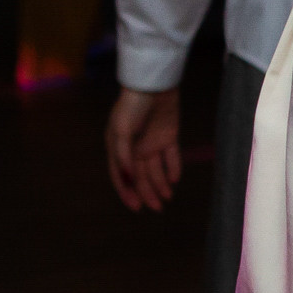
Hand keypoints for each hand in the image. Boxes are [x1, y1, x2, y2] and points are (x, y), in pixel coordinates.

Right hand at [106, 87, 182, 211]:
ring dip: (160, 184)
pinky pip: (171, 156)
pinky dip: (173, 167)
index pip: (121, 175)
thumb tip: (128, 179)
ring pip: (155, 168)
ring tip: (167, 198)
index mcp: (117, 146)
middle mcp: (133, 147)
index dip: (127, 192)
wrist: (153, 83)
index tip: (136, 207)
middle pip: (140, 175)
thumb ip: (124, 156)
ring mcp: (151, 140)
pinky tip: (174, 180)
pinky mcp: (168, 134)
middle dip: (147, 192)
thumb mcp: (122, 131)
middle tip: (157, 208)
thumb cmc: (132, 106)